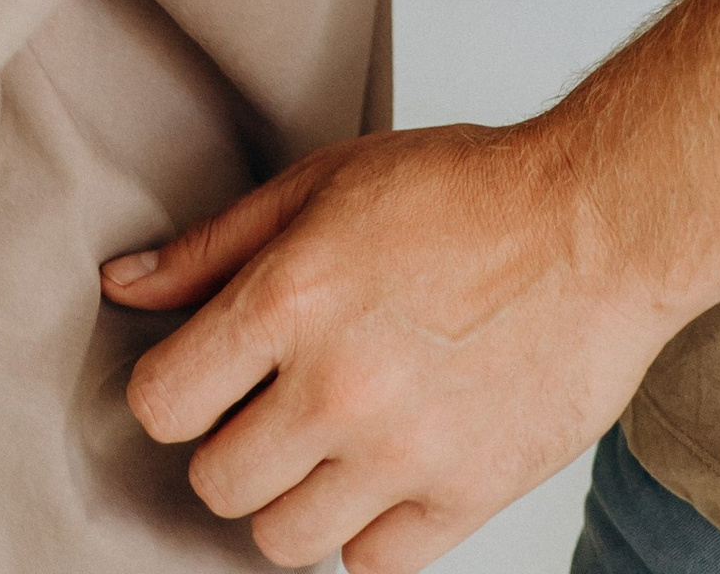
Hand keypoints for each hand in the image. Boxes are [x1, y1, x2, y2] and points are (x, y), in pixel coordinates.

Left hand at [106, 120, 676, 569]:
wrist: (596, 226)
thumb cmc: (462, 192)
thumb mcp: (321, 183)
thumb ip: (213, 245)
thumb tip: (124, 285)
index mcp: (289, 299)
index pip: (163, 404)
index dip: (172, 391)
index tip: (201, 376)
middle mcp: (337, 388)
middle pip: (216, 484)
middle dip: (228, 446)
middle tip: (266, 406)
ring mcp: (403, 454)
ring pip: (283, 539)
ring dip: (290, 497)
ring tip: (322, 443)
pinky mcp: (465, 497)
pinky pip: (370, 564)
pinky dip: (365, 530)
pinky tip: (381, 470)